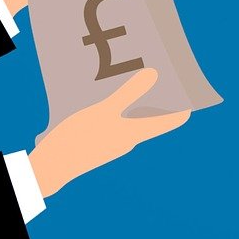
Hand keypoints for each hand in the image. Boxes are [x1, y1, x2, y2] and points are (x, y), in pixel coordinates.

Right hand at [28, 68, 189, 197]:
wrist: (50, 168)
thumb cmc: (79, 139)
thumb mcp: (103, 111)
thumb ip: (128, 93)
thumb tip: (155, 75)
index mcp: (136, 133)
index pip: (171, 120)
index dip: (183, 105)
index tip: (188, 86)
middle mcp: (129, 139)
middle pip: (152, 117)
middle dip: (156, 96)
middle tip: (157, 71)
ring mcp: (113, 142)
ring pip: (131, 118)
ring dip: (134, 100)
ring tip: (130, 76)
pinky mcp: (98, 142)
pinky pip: (115, 122)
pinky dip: (116, 108)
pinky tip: (105, 95)